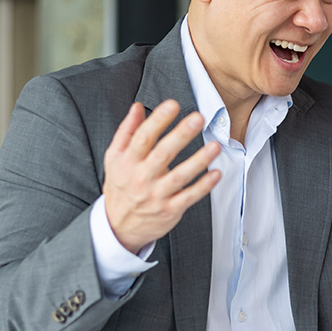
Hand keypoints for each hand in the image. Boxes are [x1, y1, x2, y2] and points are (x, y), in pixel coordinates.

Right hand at [102, 100, 221, 252]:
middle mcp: (142, 178)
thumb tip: (137, 107)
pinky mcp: (170, 210)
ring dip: (199, 161)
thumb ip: (126, 132)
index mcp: (128, 162)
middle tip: (198, 118)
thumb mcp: (115, 158)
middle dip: (181, 135)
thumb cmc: (120, 186)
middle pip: (163, 153)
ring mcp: (157, 195)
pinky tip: (216, 173)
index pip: (143, 137)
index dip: (158, 120)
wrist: (118, 226)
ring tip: (215, 146)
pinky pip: (189, 196)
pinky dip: (203, 186)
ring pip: (180, 176)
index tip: (173, 105)